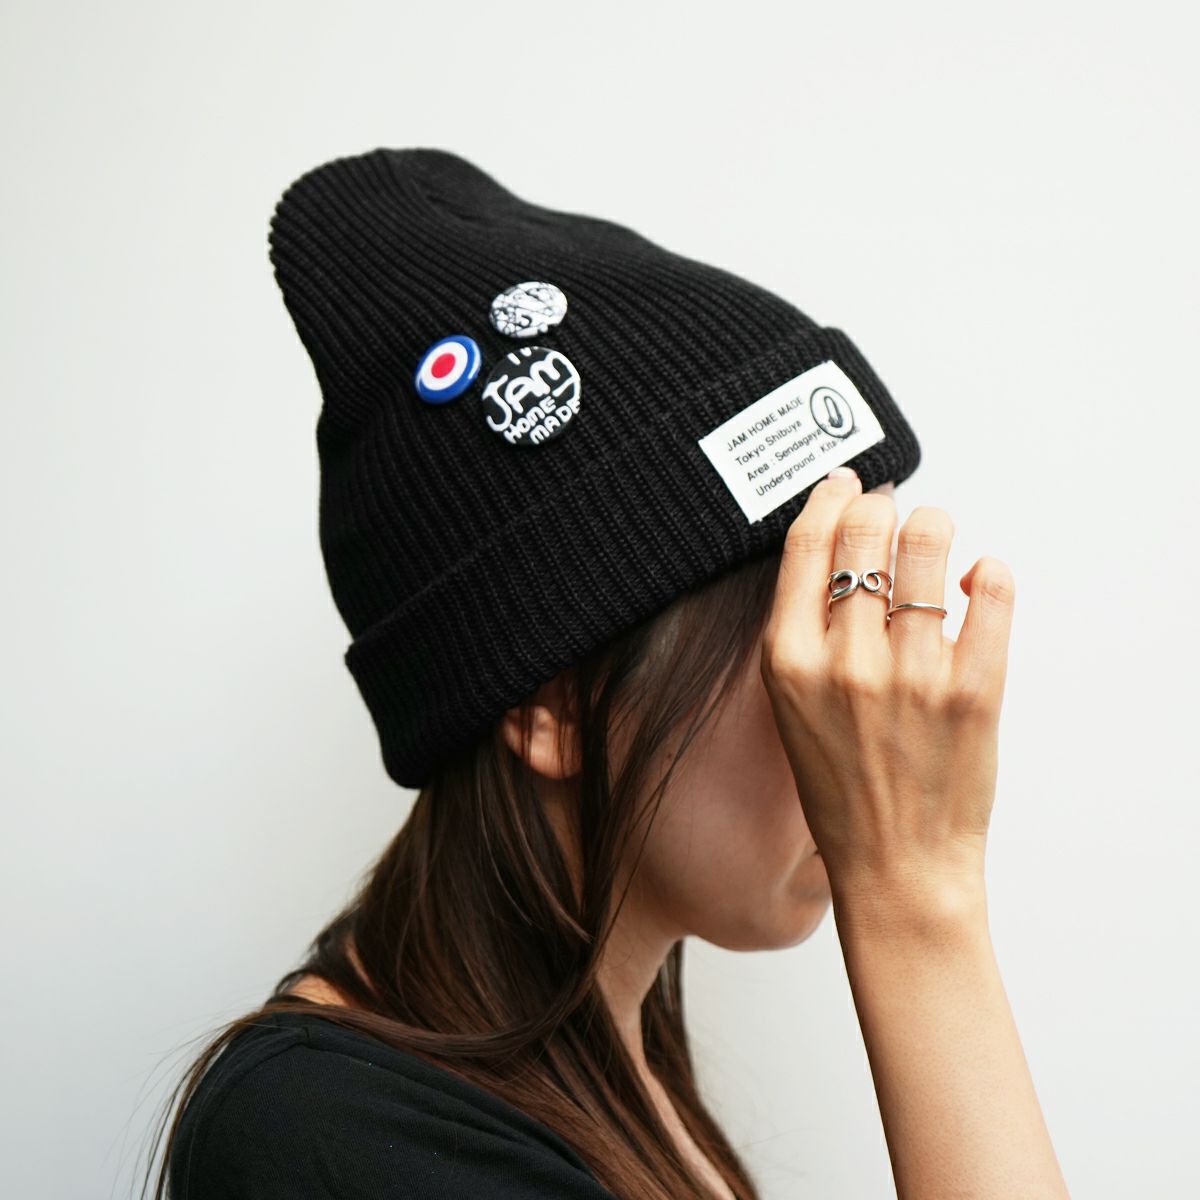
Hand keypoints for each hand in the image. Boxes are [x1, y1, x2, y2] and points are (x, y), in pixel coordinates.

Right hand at [760, 468, 1015, 907]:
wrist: (896, 862)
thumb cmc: (842, 785)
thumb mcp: (791, 704)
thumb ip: (805, 630)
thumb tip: (841, 547)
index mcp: (788, 661)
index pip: (806, 544)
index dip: (829, 499)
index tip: (846, 484)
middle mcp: (846, 661)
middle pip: (866, 531)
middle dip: (883, 505)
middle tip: (893, 512)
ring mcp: (912, 673)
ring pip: (929, 544)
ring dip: (934, 525)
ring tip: (936, 537)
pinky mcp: (974, 688)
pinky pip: (992, 590)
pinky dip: (988, 571)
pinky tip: (977, 578)